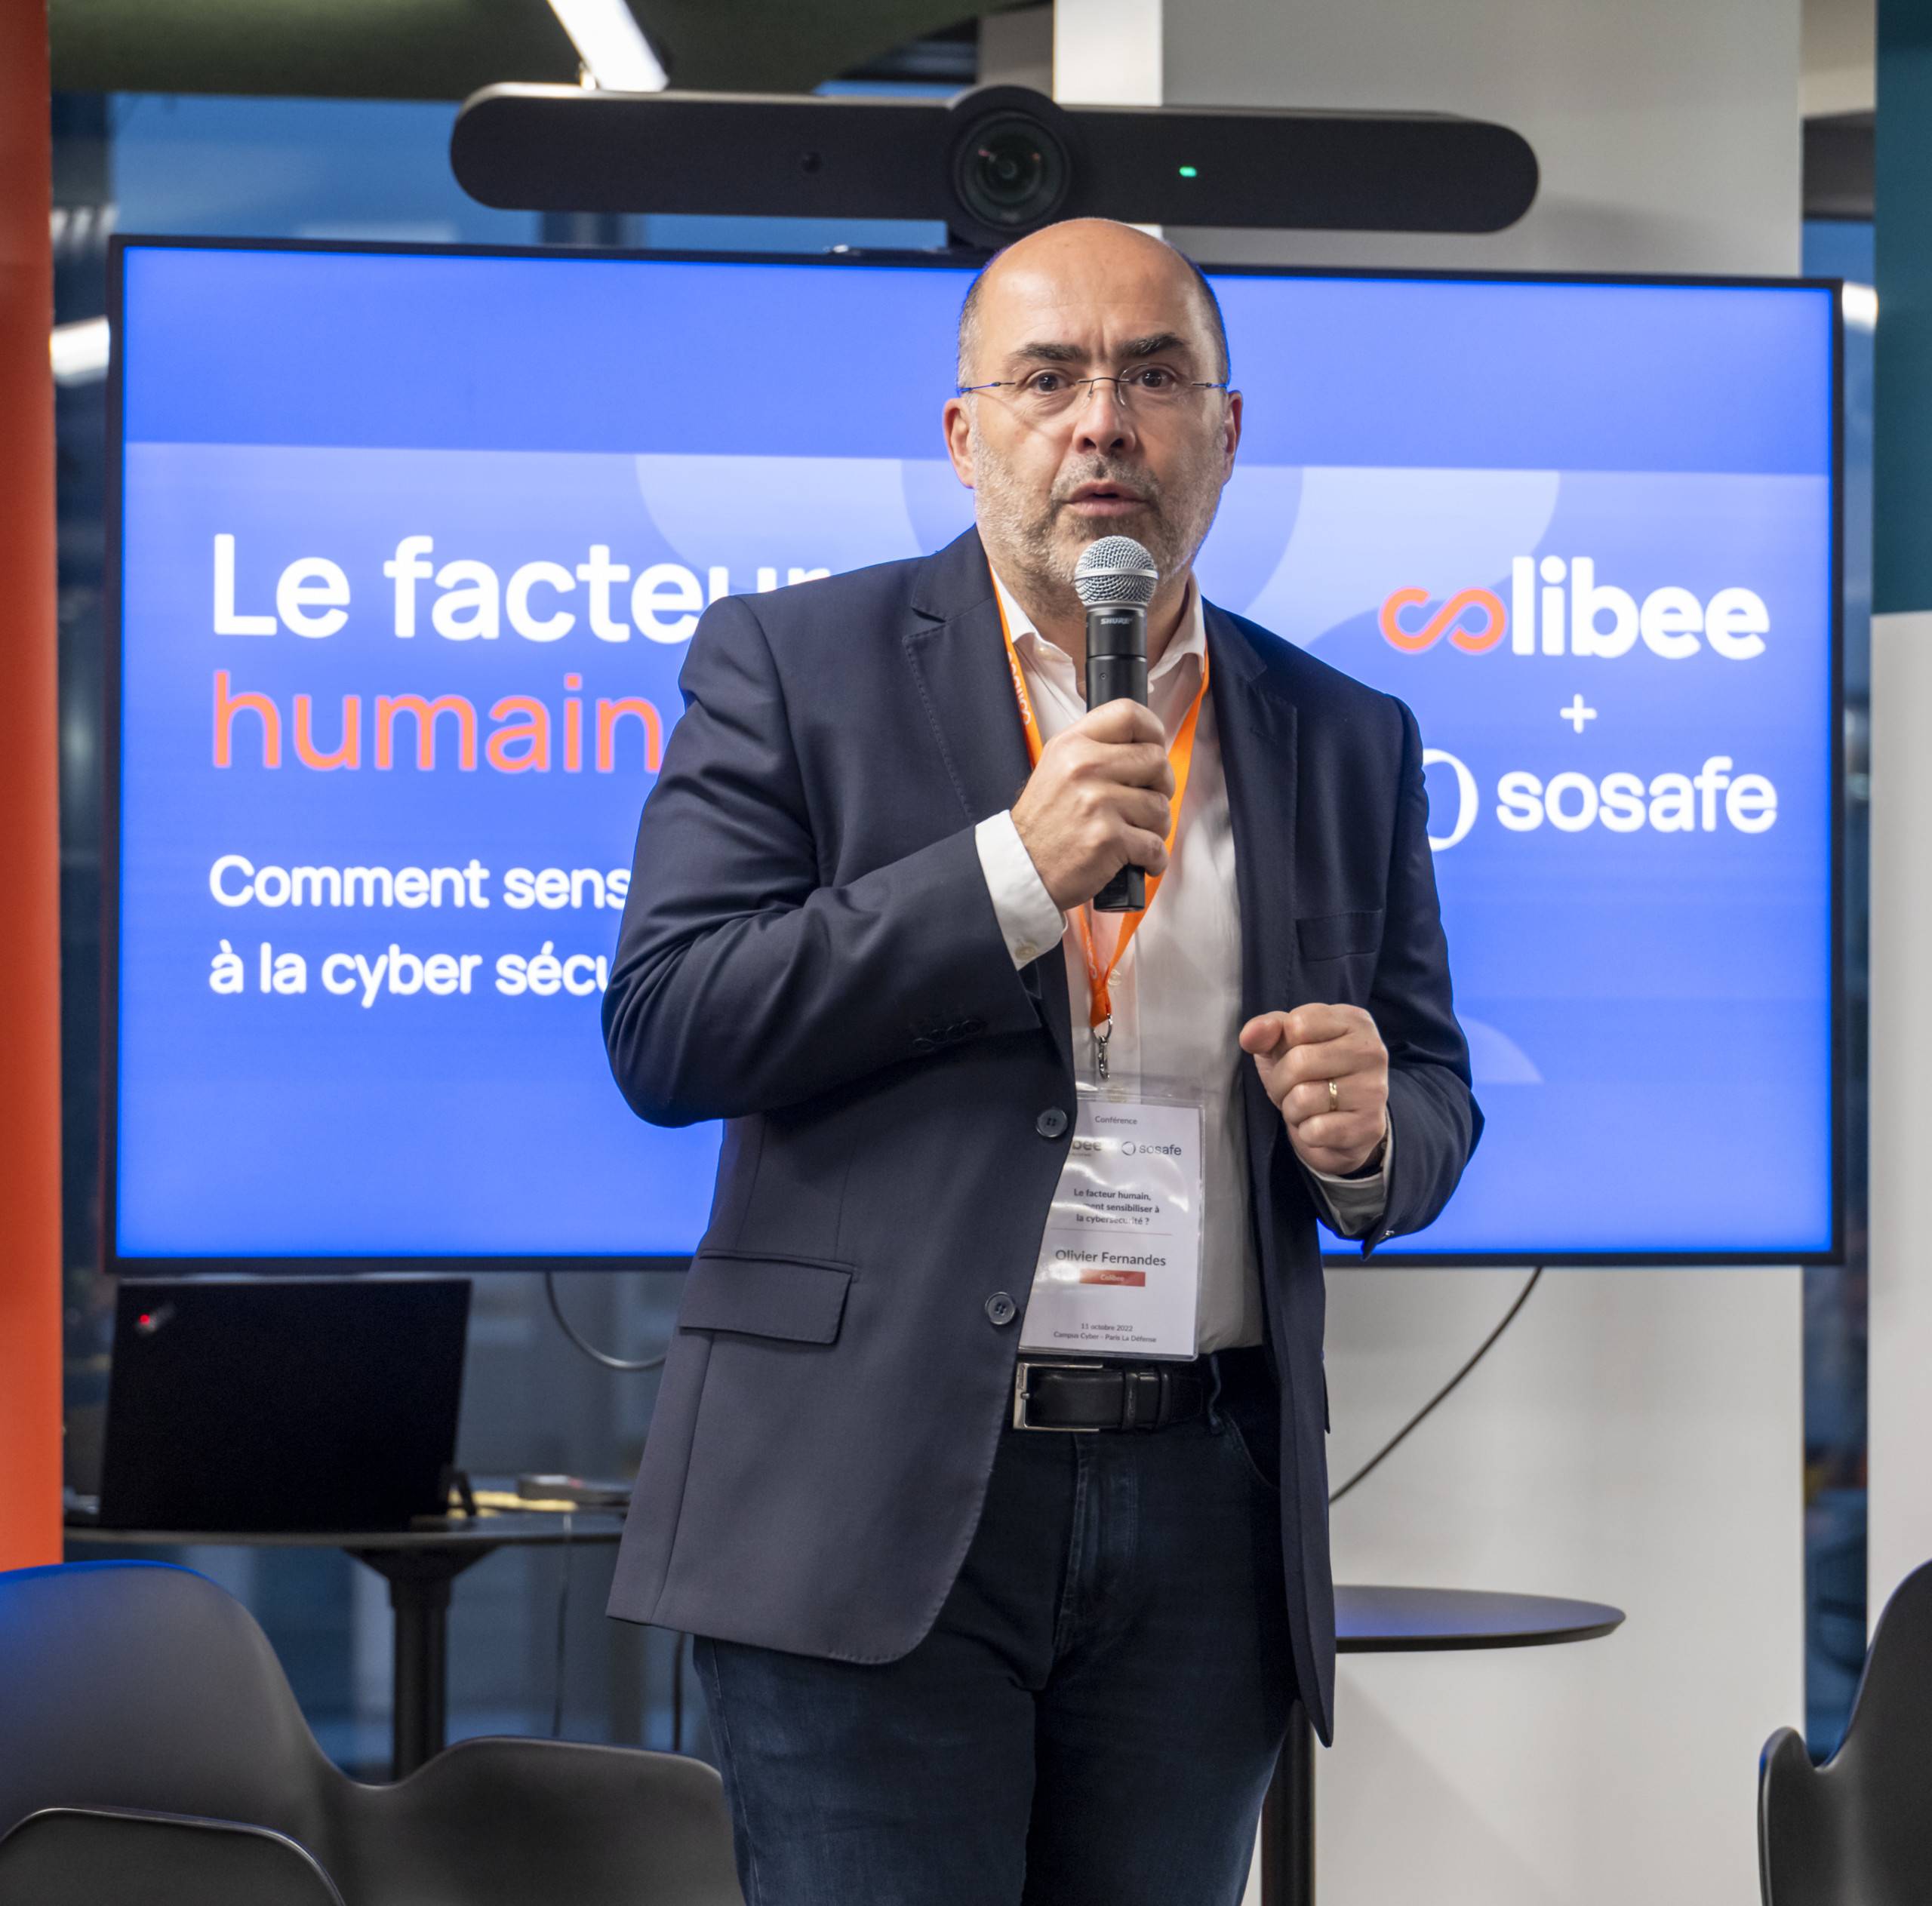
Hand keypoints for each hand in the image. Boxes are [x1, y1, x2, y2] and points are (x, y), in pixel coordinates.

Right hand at [1011, 700, 1174, 909]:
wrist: (1023, 867)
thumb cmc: (1045, 823)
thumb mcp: (1057, 767)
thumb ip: (1096, 750)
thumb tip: (1145, 747)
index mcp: (1073, 744)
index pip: (1128, 713)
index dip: (1153, 730)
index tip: (1155, 748)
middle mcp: (1085, 767)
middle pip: (1156, 760)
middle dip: (1162, 785)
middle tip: (1148, 802)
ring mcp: (1098, 802)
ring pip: (1160, 806)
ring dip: (1157, 826)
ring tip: (1137, 834)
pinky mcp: (1109, 837)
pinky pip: (1155, 845)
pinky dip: (1154, 858)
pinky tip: (1140, 859)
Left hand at [1240, 1004, 1389, 1177]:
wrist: (1341, 1125)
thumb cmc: (1311, 1075)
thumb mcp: (1285, 1043)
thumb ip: (1267, 1029)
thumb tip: (1249, 1035)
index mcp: (1354, 1021)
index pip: (1297, 1024)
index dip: (1283, 1045)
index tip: (1294, 1055)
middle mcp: (1371, 1051)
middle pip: (1299, 1061)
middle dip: (1281, 1081)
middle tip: (1292, 1088)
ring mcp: (1374, 1090)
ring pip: (1303, 1098)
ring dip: (1292, 1109)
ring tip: (1306, 1107)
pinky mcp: (1369, 1127)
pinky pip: (1315, 1130)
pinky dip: (1306, 1132)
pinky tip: (1321, 1126)